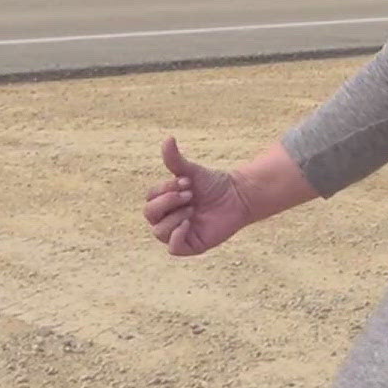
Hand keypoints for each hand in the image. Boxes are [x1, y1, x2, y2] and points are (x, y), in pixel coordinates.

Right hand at [142, 137, 257, 255]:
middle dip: (168, 202)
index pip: (150, 198)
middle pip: (149, 214)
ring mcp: (179, 233)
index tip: (187, 181)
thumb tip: (168, 138)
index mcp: (165, 202)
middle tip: (190, 194)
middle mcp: (168, 218)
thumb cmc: (214, 184)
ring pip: (159, 232)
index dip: (165, 190)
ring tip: (192, 208)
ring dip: (174, 217)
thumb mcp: (193, 171)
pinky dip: (177, 236)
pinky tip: (188, 224)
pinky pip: (173, 248)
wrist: (238, 196)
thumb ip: (176, 159)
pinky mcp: (191, 245)